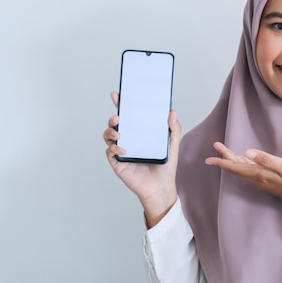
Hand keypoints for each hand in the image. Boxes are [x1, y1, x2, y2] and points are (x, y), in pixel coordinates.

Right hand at [103, 91, 180, 227]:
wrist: (161, 188)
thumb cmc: (166, 167)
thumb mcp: (172, 145)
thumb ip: (173, 129)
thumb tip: (172, 111)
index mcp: (140, 133)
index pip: (129, 116)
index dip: (121, 105)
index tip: (117, 95)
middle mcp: (129, 140)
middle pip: (115, 124)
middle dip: (113, 117)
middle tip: (118, 116)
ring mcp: (122, 150)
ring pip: (108, 136)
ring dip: (110, 131)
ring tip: (118, 132)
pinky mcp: (118, 163)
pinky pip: (110, 152)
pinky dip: (114, 148)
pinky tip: (122, 149)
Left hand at [205, 142, 281, 218]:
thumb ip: (267, 160)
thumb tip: (247, 152)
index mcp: (261, 175)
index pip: (237, 167)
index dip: (222, 162)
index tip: (208, 159)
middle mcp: (260, 180)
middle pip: (238, 168)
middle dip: (226, 158)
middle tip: (216, 146)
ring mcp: (266, 182)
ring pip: (244, 170)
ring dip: (234, 161)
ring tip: (226, 152)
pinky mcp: (272, 182)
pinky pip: (252, 172)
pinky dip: (245, 165)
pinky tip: (246, 160)